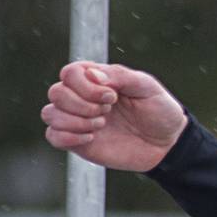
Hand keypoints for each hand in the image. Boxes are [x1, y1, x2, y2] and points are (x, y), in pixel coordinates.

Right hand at [41, 62, 186, 171]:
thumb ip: (119, 76)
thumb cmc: (159, 110)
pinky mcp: (78, 142)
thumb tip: (90, 73)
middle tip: (108, 111)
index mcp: (96, 79)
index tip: (112, 96)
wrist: (167, 143)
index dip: (85, 86)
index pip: (69, 73)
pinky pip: (53, 136)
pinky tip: (92, 138)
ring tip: (101, 124)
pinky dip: (68, 137)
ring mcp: (78, 120)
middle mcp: (82, 98)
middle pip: (55, 93)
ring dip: (74, 121)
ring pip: (49, 114)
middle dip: (81, 104)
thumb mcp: (146, 86)